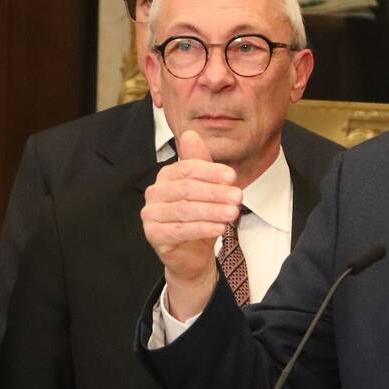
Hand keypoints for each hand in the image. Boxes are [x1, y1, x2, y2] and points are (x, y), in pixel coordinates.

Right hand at [141, 129, 241, 319]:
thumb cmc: (200, 217)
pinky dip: (202, 228)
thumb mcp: (206, 188)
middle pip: (187, 189)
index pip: (188, 169)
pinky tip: (220, 228)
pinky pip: (180, 230)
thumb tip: (191, 134)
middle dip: (215, 192)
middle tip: (238, 196)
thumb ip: (201, 163)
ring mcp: (150, 214)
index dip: (211, 172)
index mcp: (166, 176)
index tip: (233, 177)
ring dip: (212, 210)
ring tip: (233, 213)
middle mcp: (154, 193)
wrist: (192, 254)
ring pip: (185, 210)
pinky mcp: (153, 235)